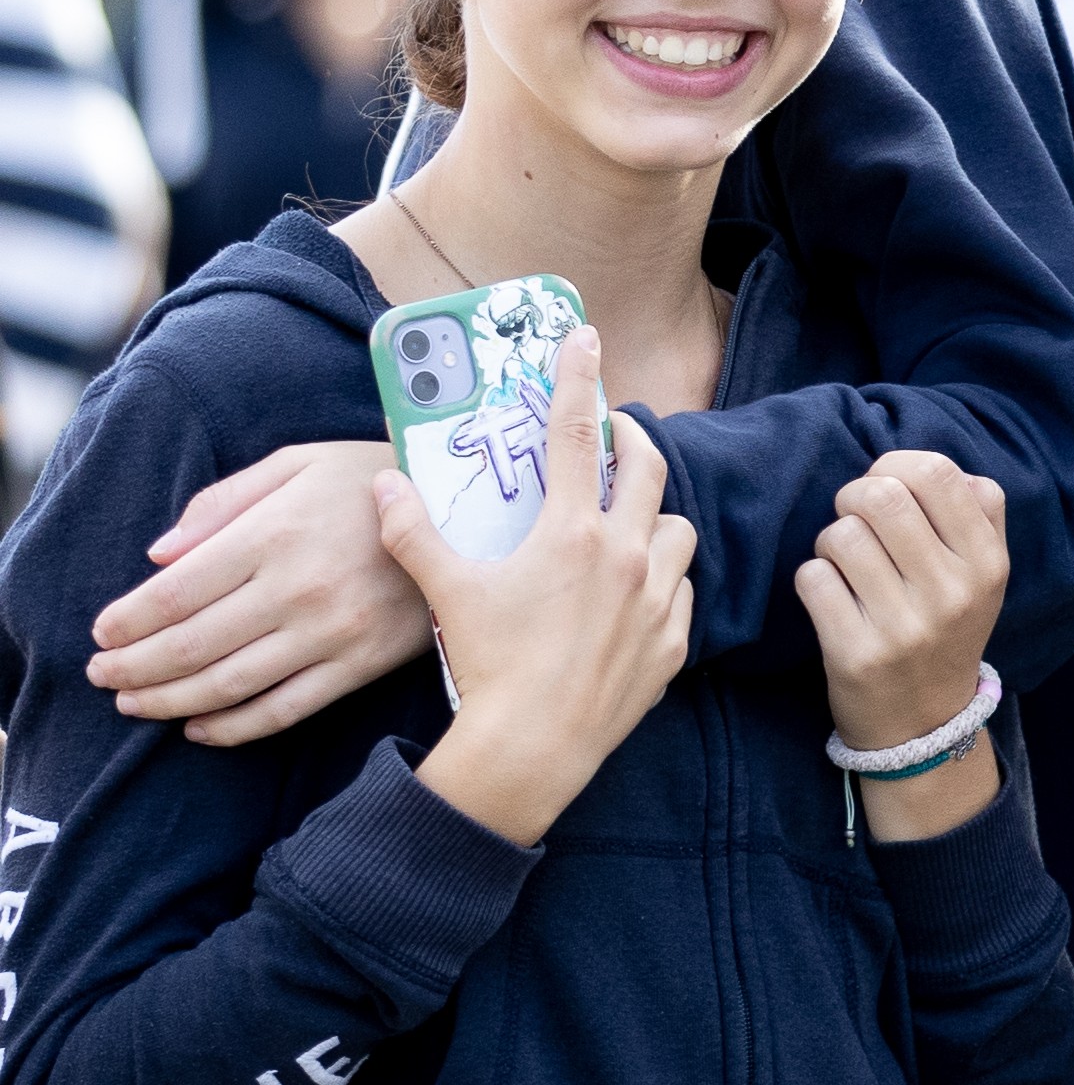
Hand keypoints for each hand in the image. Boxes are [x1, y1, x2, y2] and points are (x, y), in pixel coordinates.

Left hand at [91, 438, 429, 741]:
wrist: (474, 509)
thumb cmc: (372, 478)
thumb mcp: (299, 464)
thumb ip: (222, 502)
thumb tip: (157, 556)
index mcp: (276, 532)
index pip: (174, 592)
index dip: (126, 620)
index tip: (100, 632)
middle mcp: (299, 587)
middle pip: (190, 645)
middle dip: (132, 667)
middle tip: (101, 675)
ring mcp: (333, 632)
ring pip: (227, 684)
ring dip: (167, 701)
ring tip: (133, 704)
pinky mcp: (362, 663)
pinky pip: (284, 709)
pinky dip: (232, 728)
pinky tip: (197, 728)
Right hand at [386, 330, 693, 848]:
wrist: (532, 747)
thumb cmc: (489, 666)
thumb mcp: (447, 593)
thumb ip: (414, 533)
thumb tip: (382, 485)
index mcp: (572, 533)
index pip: (573, 435)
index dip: (578, 380)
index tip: (584, 338)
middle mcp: (626, 554)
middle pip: (647, 469)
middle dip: (633, 441)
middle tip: (616, 433)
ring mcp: (657, 596)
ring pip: (677, 529)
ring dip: (654, 518)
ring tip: (626, 524)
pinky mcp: (673, 639)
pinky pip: (681, 591)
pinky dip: (663, 582)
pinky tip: (634, 593)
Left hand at [795, 452, 1009, 841]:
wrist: (924, 724)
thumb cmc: (947, 628)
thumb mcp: (983, 575)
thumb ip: (973, 513)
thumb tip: (923, 466)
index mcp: (988, 563)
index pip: (938, 473)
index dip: (897, 464)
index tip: (886, 485)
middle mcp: (952, 592)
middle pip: (882, 497)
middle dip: (853, 496)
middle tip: (853, 517)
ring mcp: (905, 626)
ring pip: (841, 535)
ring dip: (831, 542)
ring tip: (845, 564)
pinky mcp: (857, 654)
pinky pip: (812, 578)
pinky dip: (813, 578)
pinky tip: (830, 596)